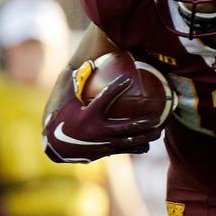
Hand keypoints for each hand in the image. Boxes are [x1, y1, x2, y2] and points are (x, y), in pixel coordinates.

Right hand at [43, 68, 163, 163]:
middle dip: (144, 122)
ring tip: (159, 130)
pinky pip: (127, 149)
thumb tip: (90, 63)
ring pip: (131, 141)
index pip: (104, 99)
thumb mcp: (69, 102)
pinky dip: (139, 146)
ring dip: (147, 136)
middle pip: (127, 127)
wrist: (56, 147)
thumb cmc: (63, 120)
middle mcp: (98, 131)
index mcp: (88, 116)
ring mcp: (104, 144)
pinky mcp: (107, 152)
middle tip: (157, 116)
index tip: (129, 78)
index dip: (116, 88)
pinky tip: (148, 143)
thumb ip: (80, 85)